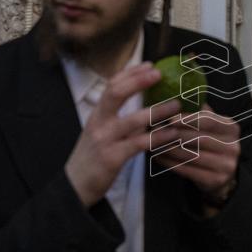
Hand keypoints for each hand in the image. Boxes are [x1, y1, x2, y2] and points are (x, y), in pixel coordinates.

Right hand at [65, 63, 161, 205]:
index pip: (111, 86)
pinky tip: (173, 134)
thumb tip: (143, 105)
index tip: (149, 64)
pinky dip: (158, 137)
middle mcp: (99, 123)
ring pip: (132, 120)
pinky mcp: (113, 158)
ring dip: (157, 110)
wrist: (75, 186)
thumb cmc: (93, 158)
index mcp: (97, 115)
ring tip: (177, 104)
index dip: (130, 73)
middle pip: (115, 93)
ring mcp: (105, 140)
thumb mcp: (101, 133)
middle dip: (137, 81)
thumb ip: (118, 119)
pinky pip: (139, 144)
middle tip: (159, 74)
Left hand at [151, 103, 240, 208]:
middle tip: (155, 132)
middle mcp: (233, 146)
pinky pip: (189, 170)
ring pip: (192, 155)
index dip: (189, 119)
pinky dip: (171, 164)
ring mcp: (226, 165)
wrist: (223, 175)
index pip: (209, 121)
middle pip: (199, 139)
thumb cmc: (211, 145)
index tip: (170, 118)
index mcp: (231, 128)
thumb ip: (200, 114)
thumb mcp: (211, 127)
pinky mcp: (216, 180)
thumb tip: (179, 95)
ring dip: (170, 149)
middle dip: (175, 135)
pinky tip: (159, 158)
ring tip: (153, 144)